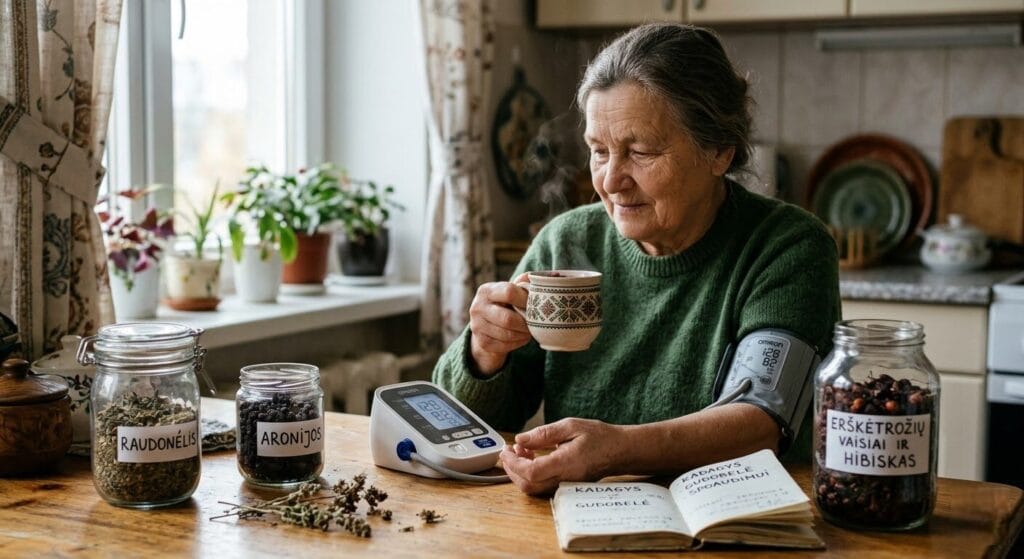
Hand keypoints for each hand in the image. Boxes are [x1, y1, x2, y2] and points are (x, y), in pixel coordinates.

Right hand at [469, 273, 531, 374]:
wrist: (485, 325)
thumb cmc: (503, 304)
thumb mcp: (509, 290)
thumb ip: (523, 282)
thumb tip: (548, 277)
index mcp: (486, 290)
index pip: (508, 292)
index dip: (525, 299)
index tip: (534, 304)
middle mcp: (477, 307)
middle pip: (507, 319)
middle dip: (525, 323)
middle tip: (535, 323)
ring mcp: (477, 326)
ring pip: (507, 334)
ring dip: (523, 334)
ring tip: (530, 330)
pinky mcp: (482, 342)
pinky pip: (505, 346)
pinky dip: (518, 343)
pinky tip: (522, 337)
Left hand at [499, 418, 623, 494]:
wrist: (619, 451)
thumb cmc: (599, 437)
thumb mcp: (571, 426)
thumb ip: (544, 434)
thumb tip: (520, 440)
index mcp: (567, 463)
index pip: (532, 472)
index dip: (514, 463)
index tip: (507, 450)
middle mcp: (565, 479)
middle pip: (528, 485)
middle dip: (512, 469)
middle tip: (508, 450)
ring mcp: (565, 486)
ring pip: (533, 489)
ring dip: (520, 472)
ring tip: (521, 450)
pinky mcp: (565, 487)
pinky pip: (541, 486)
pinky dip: (530, 474)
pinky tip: (532, 457)